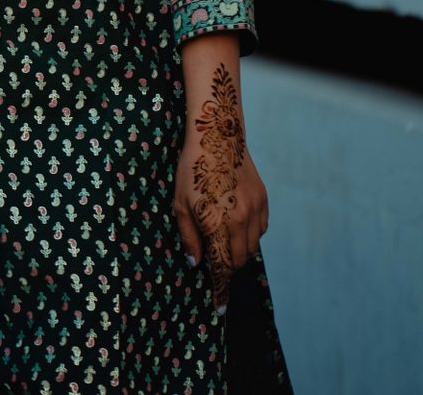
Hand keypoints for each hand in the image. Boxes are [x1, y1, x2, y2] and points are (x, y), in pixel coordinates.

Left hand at [174, 64, 268, 316]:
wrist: (218, 135)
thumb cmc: (192, 169)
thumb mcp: (180, 203)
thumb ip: (189, 236)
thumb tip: (196, 263)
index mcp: (217, 225)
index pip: (221, 269)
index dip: (220, 292)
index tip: (219, 310)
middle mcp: (240, 222)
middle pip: (238, 262)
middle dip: (227, 268)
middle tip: (215, 264)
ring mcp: (255, 211)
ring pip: (252, 248)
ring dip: (239, 253)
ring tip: (224, 242)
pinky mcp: (264, 200)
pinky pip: (261, 230)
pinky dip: (251, 236)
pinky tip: (238, 226)